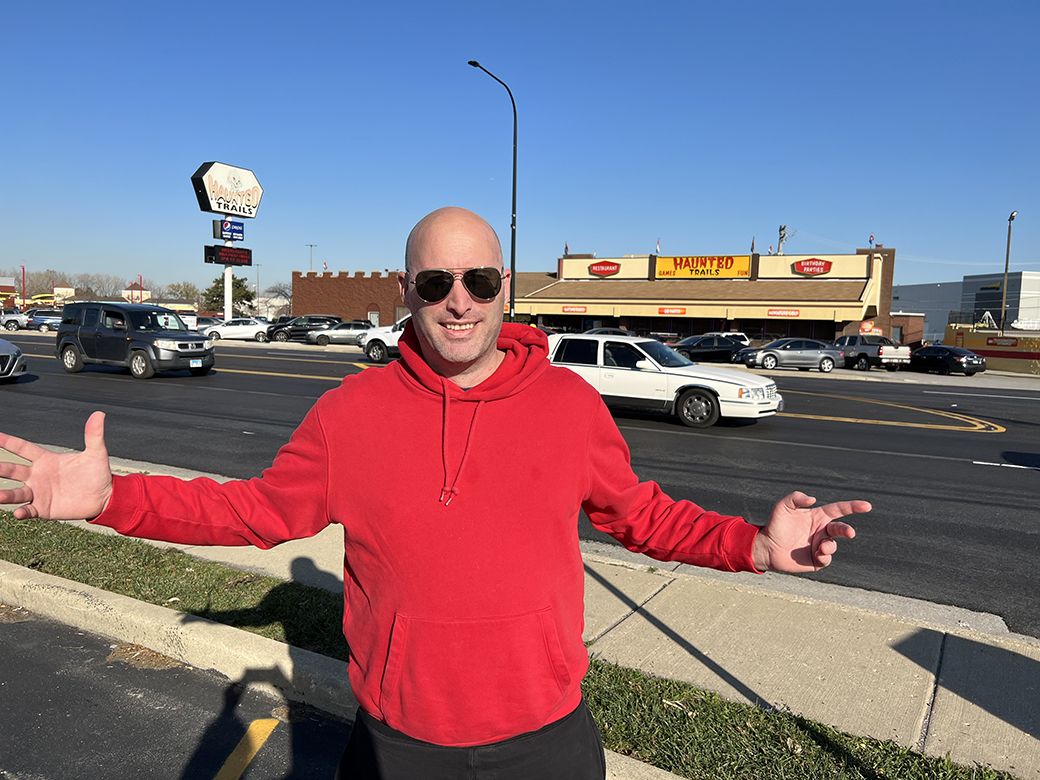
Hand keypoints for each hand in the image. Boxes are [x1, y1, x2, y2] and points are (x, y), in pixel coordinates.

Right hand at [0, 411, 112, 520]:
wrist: (104, 497)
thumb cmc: (97, 473)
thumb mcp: (96, 453)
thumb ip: (93, 435)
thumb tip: (99, 414)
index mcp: (46, 460)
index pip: (23, 448)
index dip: (8, 442)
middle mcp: (38, 475)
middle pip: (13, 470)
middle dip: (1, 468)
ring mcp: (39, 492)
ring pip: (17, 493)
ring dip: (6, 495)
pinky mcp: (44, 508)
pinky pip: (29, 510)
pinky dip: (23, 512)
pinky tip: (18, 513)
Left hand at [752, 491, 870, 572]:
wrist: (766, 547)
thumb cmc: (775, 525)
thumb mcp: (783, 506)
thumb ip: (796, 497)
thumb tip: (814, 499)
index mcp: (818, 516)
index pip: (839, 510)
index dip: (853, 507)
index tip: (867, 506)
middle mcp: (821, 531)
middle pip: (841, 529)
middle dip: (847, 530)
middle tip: (850, 533)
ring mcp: (819, 545)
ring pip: (833, 545)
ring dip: (829, 546)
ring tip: (820, 547)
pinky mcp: (816, 560)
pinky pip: (826, 559)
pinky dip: (824, 557)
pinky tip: (817, 554)